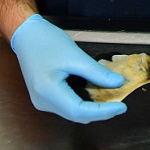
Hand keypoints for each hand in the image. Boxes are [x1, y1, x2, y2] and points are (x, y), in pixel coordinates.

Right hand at [11, 14, 126, 122]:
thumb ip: (97, 72)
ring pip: (71, 112)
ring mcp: (41, 101)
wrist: (26, 35)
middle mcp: (43, 102)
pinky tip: (93, 93)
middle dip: (99, 111)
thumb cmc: (47, 41)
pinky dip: (82, 102)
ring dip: (91, 108)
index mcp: (48, 91)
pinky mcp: (43, 97)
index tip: (122, 106)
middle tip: (120, 104)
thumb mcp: (75, 55)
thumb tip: (118, 83)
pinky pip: (66, 105)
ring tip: (110, 99)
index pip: (79, 111)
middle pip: (75, 115)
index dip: (102, 112)